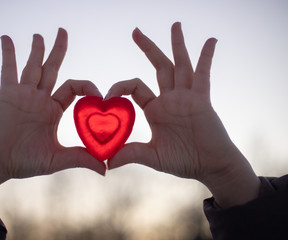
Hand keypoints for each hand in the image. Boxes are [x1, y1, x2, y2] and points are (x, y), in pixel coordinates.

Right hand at [0, 29, 105, 208]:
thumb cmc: (24, 162)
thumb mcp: (57, 159)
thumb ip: (81, 159)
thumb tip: (106, 169)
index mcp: (53, 110)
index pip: (73, 88)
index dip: (87, 86)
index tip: (99, 94)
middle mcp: (40, 99)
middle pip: (52, 69)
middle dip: (58, 50)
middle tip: (63, 31)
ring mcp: (23, 95)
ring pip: (32, 66)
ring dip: (36, 49)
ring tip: (39, 34)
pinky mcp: (7, 95)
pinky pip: (8, 70)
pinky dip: (8, 54)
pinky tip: (6, 38)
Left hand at [106, 22, 259, 206]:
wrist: (210, 167)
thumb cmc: (183, 161)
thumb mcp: (153, 156)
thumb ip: (130, 154)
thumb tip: (106, 163)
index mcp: (155, 110)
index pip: (134, 88)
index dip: (119, 87)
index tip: (106, 96)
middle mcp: (169, 99)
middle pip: (158, 66)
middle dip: (147, 48)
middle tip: (135, 31)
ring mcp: (186, 97)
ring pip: (180, 64)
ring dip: (177, 44)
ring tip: (174, 24)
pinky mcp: (202, 99)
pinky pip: (204, 74)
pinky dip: (207, 57)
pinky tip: (211, 40)